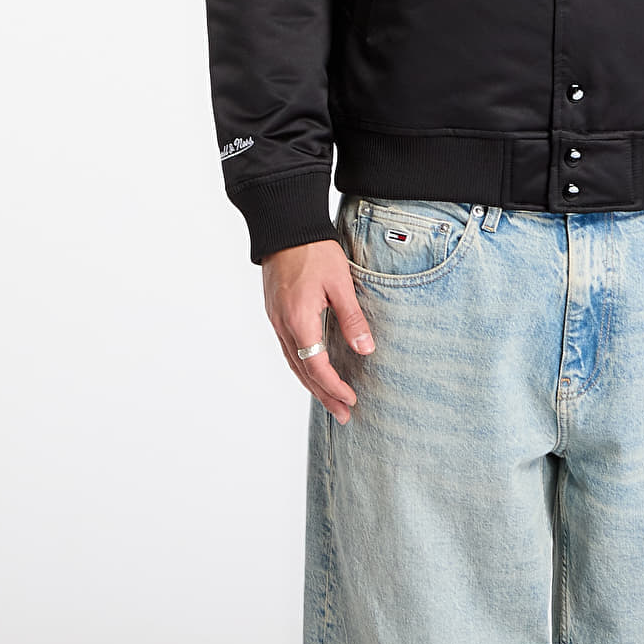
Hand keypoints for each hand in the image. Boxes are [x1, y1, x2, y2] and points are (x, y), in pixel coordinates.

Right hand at [262, 240, 377, 424]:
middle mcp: (283, 325)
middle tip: (343, 415)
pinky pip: (288, 350)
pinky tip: (313, 371)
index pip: (316, 366)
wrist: (286, 228)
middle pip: (302, 372)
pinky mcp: (276, 313)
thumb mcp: (340, 283)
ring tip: (331, 401)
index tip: (351, 399)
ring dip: (312, 385)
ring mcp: (276, 320)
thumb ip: (352, 318)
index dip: (334, 387)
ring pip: (293, 363)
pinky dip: (302, 367)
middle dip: (324, 395)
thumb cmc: (314, 250)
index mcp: (299, 319)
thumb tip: (366, 351)